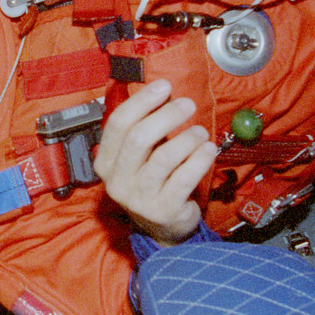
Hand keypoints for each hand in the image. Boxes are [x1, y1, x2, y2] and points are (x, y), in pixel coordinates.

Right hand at [93, 79, 218, 244]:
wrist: (161, 228)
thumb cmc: (151, 182)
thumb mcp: (137, 159)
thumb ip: (143, 129)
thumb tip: (164, 93)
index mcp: (106, 163)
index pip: (118, 124)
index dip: (142, 101)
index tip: (164, 86)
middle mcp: (117, 181)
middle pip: (139, 138)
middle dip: (167, 115)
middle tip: (187, 105)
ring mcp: (139, 198)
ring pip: (163, 158)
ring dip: (186, 138)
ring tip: (200, 132)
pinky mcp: (163, 210)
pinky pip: (184, 178)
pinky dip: (199, 160)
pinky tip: (208, 149)